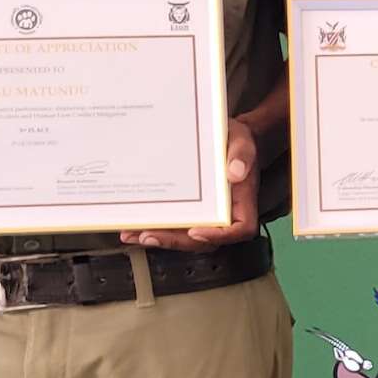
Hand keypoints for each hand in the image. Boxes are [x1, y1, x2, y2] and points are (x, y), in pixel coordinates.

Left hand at [121, 121, 265, 252]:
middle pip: (206, 239)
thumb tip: (235, 172)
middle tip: (150, 236)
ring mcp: (208, 214)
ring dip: (161, 239)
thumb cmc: (236, 140)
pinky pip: (177, 225)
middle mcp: (225, 213)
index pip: (240, 228)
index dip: (218, 235)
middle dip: (176, 241)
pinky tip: (135, 226)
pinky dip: (157, 227)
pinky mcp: (192, 210)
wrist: (225, 137)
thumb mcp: (243, 140)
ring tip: (135, 234)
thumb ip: (242, 154)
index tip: (195, 232)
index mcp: (242, 200)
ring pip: (187, 237)